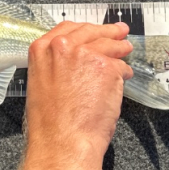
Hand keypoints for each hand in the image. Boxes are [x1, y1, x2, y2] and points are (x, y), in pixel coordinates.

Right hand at [25, 21, 131, 165]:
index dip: (85, 29)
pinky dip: (125, 72)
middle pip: (91, 32)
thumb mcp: (41, 84)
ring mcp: (86, 54)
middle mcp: (63, 46)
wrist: (62, 140)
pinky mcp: (107, 67)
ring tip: (126, 50)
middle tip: (119, 32)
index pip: (68, 28)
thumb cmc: (49, 123)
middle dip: (107, 32)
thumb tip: (75, 63)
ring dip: (120, 48)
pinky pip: (121, 66)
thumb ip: (56, 65)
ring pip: (109, 45)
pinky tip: (125, 77)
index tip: (93, 30)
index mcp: (42, 50)